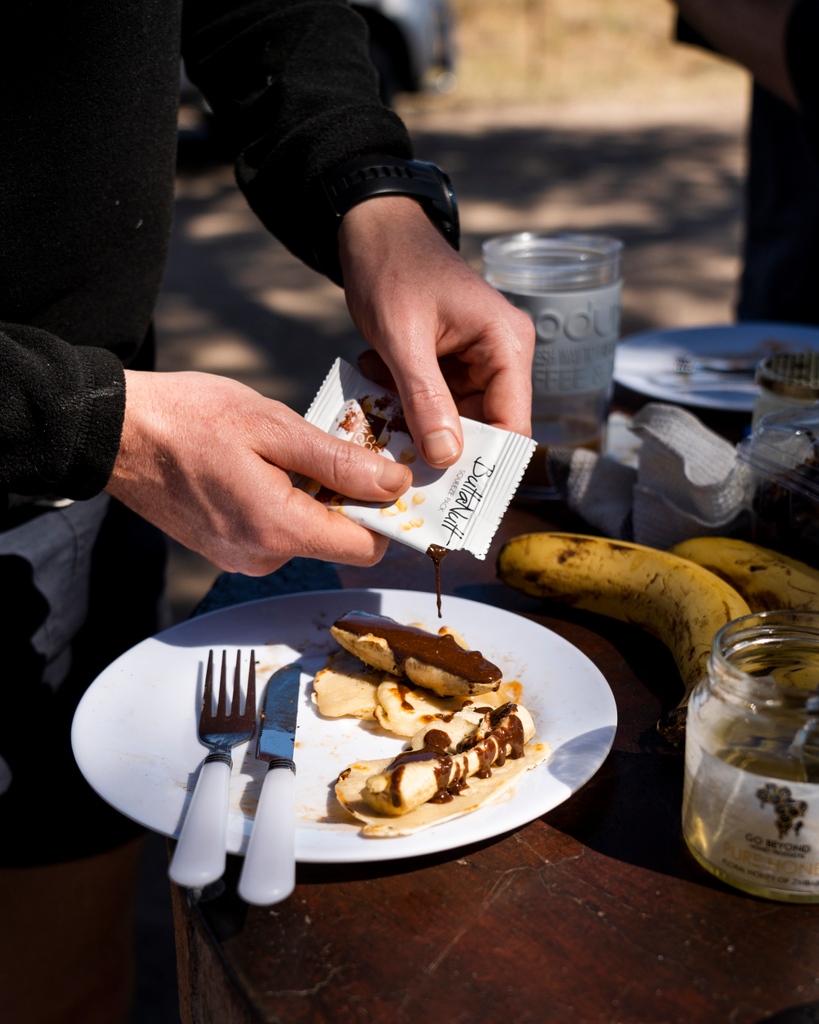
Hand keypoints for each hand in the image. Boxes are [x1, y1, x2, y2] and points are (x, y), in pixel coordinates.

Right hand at [105, 370, 410, 574]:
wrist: (118, 432)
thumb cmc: (190, 419)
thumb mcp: (275, 427)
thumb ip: (339, 462)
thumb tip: (394, 485)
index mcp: (278, 530)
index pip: (366, 547)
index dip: (387, 512)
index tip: (388, 474)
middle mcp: (261, 558)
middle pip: (338, 539)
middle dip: (348, 497)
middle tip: (332, 446)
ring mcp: (240, 558)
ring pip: (307, 534)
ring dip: (314, 497)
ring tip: (287, 452)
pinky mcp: (226, 549)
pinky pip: (277, 532)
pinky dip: (285, 502)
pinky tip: (264, 467)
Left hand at [338, 197, 534, 467]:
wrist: (372, 229)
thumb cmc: (392, 269)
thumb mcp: (403, 338)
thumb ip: (425, 398)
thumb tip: (447, 457)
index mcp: (507, 345)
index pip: (513, 424)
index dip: (486, 463)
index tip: (451, 495)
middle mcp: (503, 355)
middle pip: (486, 427)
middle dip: (441, 444)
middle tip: (398, 457)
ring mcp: (478, 359)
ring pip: (455, 417)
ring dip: (416, 419)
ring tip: (378, 400)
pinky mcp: (453, 361)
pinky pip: (436, 399)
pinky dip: (405, 399)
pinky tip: (376, 377)